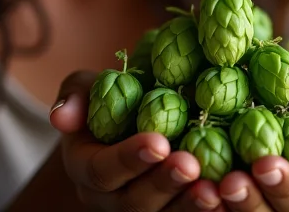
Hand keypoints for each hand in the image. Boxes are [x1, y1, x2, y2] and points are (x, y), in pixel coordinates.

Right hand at [51, 70, 224, 210]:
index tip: (159, 141)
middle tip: (191, 163)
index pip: (103, 170)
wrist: (128, 124)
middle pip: (135, 203)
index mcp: (86, 168)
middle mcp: (110, 200)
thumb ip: (75, 95)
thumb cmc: (106, 101)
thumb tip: (61, 116)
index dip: (130, 158)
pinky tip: (227, 199)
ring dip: (188, 207)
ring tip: (214, 189)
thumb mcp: (86, 88)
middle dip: (164, 184)